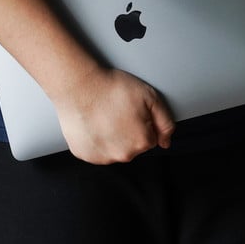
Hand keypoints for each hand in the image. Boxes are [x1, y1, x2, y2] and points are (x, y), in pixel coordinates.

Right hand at [52, 68, 174, 164]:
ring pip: (113, 149)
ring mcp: (102, 157)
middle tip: (116, 111)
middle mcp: (123, 154)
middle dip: (127, 131)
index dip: (142, 122)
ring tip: (102, 116)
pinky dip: (94, 139)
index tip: (131, 110)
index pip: (149, 138)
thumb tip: (165, 141)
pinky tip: (92, 123)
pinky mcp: (84, 154)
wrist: (79, 86)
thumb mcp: (150, 96)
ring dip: (111, 137)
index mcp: (142, 142)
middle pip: (132, 146)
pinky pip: (94, 150)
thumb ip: (165, 121)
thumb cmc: (112, 88)